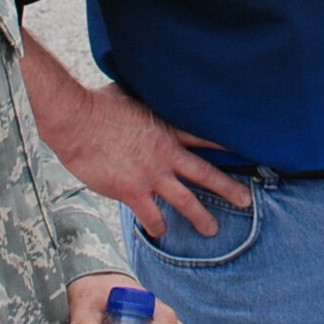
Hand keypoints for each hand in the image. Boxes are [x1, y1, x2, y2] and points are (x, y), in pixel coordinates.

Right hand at [39, 78, 248, 237]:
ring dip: (202, 216)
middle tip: (246, 200)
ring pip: (186, 200)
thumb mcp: (131, 95)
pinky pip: (152, 216)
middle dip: (228, 188)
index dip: (224, 146)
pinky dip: (158, 226)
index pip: (203, 138)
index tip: (243, 153)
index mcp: (166, 129)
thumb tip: (142, 90)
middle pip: (205, 173)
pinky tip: (161, 232)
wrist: (77, 121)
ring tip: (212, 229)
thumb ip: (143, 101)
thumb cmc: (98, 104)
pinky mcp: (133, 191)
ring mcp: (152, 174)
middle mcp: (166, 154)